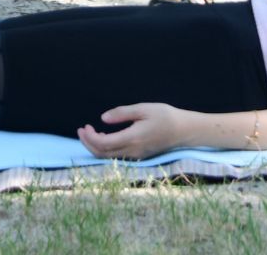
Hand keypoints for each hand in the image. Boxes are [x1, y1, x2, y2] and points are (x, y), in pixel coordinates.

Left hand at [78, 103, 192, 159]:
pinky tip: (105, 137)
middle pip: (103, 154)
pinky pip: (117, 157)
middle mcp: (132, 151)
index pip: (104, 144)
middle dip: (88, 143)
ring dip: (96, 147)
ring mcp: (136, 156)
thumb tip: (103, 118)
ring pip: (109, 157)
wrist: (184, 131)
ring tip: (90, 133)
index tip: (84, 126)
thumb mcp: (144, 109)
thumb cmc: (165, 116)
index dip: (90, 137)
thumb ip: (122, 113)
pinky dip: (106, 149)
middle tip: (82, 130)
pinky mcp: (139, 156)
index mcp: (132, 138)